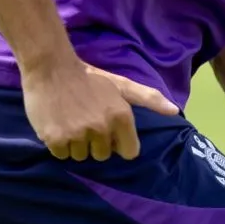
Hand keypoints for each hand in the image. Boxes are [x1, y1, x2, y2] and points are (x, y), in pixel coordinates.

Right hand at [22, 55, 177, 161]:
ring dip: (75, 143)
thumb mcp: (120, 85)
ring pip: (81, 157)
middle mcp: (101, 127)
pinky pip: (61, 155)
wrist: (50, 66)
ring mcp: (78, 134)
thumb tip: (174, 111)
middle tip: (84, 119)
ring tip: (69, 119)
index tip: (106, 127)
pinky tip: (57, 123)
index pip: (129, 152)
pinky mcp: (55, 139)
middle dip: (94, 142)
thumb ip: (148, 98)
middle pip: (102, 155)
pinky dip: (58, 144)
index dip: (117, 141)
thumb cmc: (88, 77)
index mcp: (121, 116)